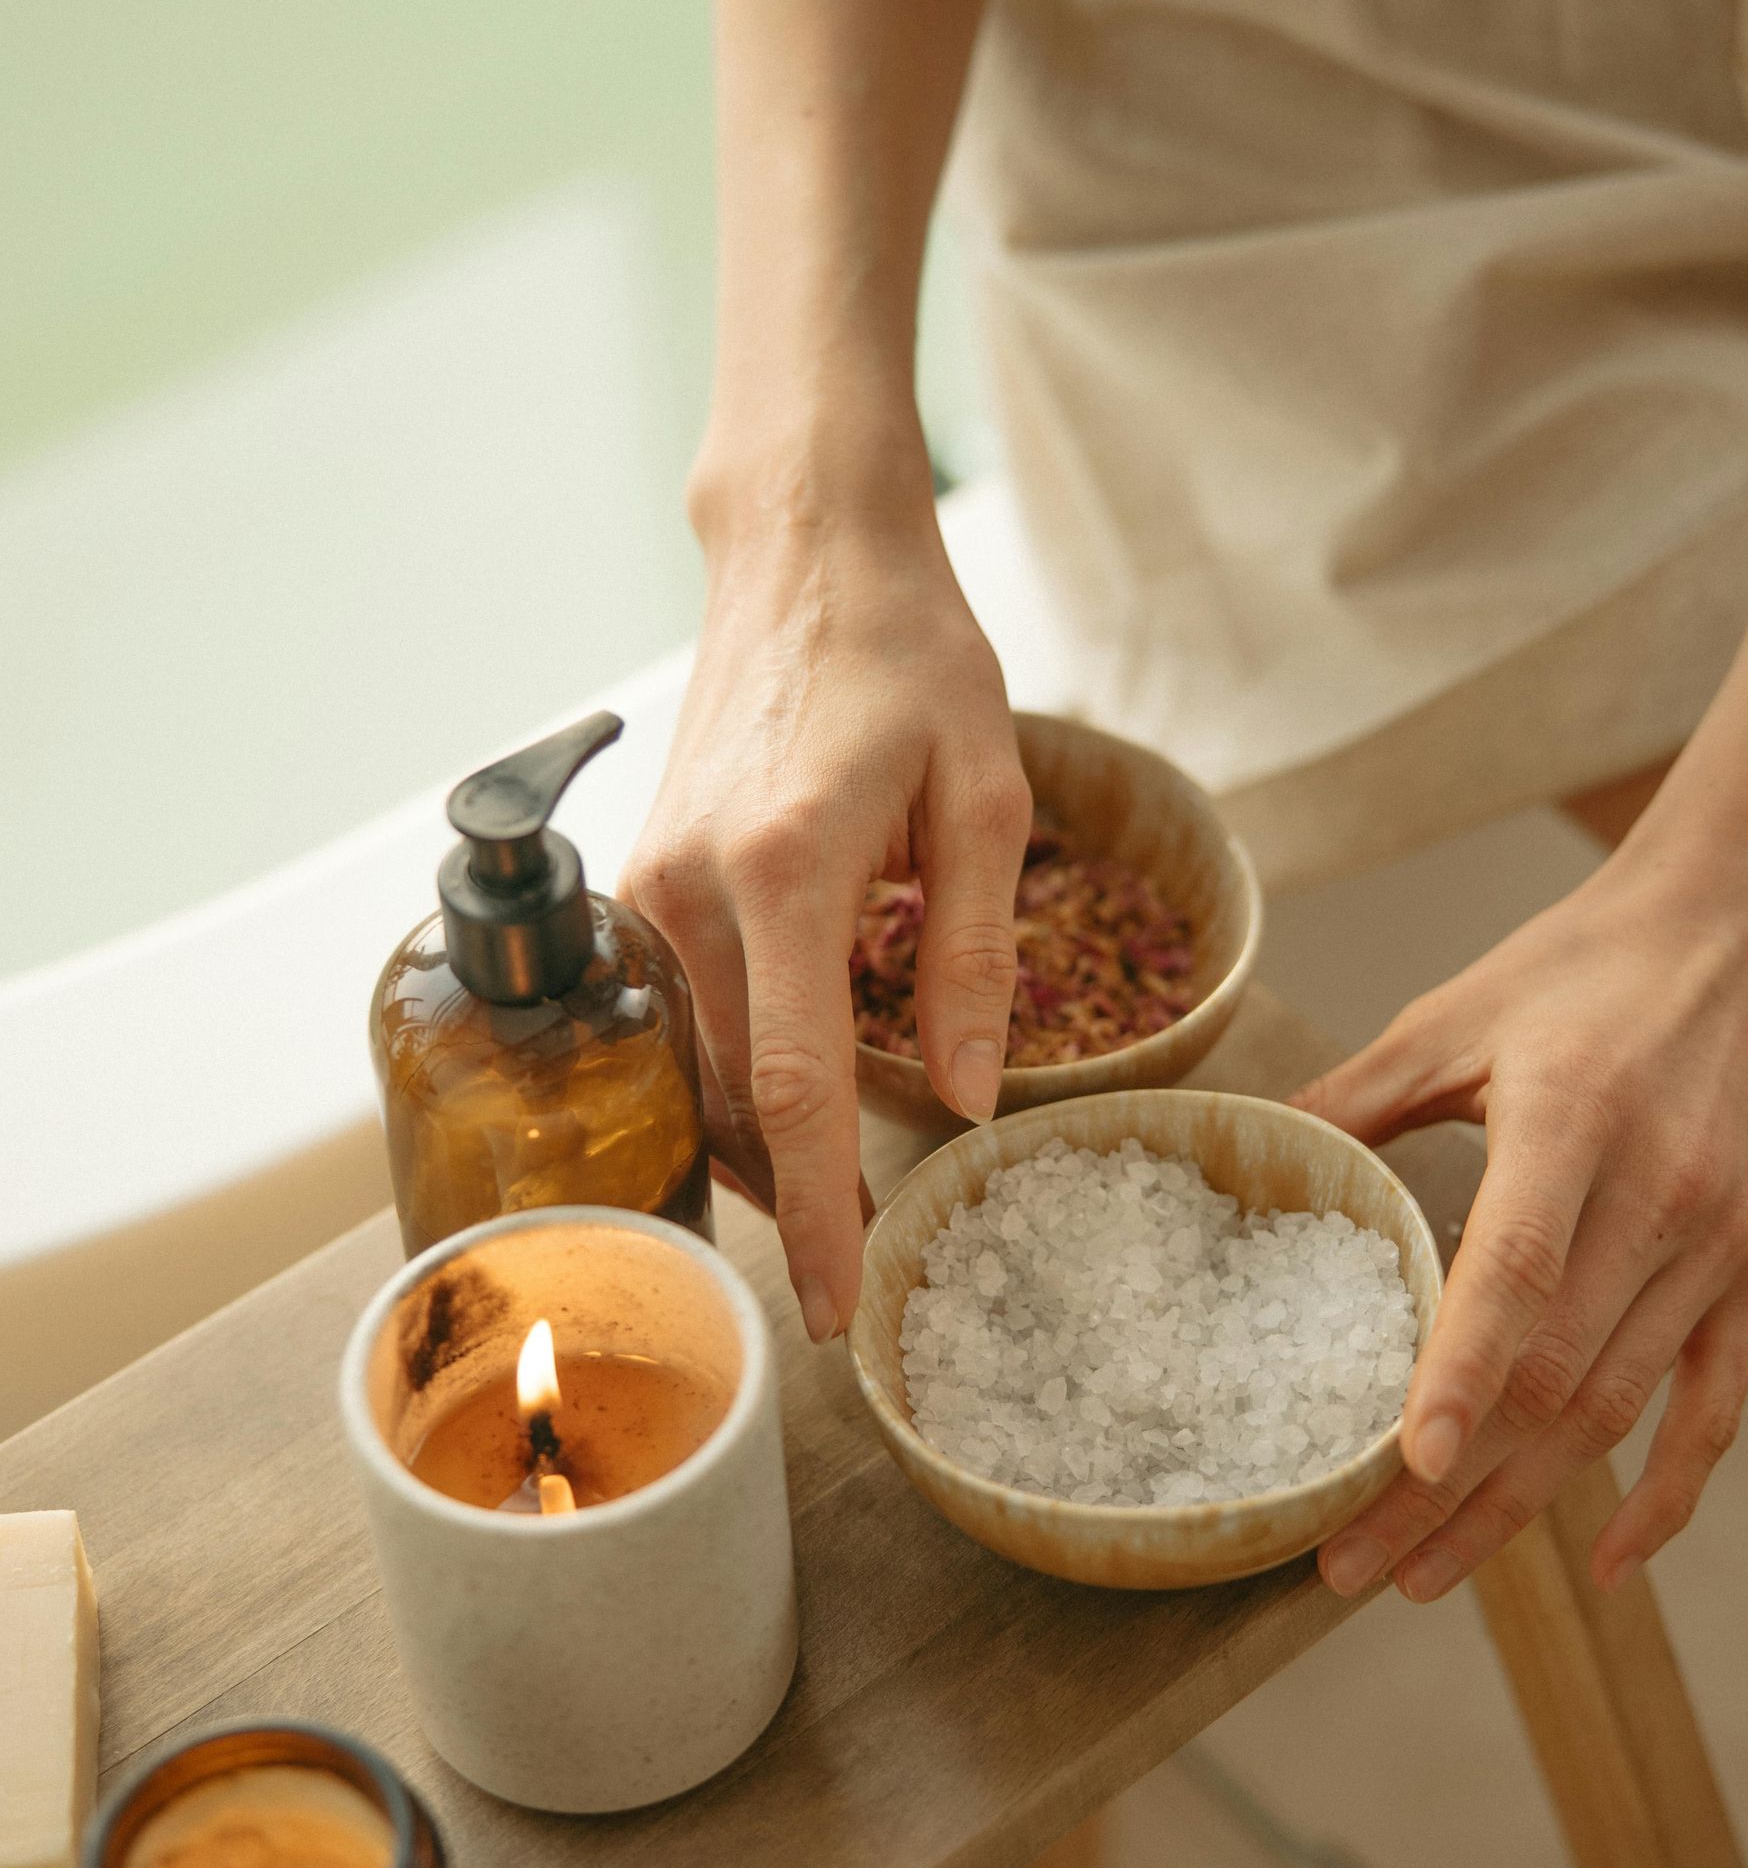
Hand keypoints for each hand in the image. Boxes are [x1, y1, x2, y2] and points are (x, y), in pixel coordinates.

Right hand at [622, 477, 1028, 1342]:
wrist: (804, 557)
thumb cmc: (910, 659)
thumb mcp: (985, 800)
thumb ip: (976, 959)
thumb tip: (970, 1101)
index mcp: (787, 869)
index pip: (794, 1088)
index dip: (820, 1214)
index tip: (841, 1310)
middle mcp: (692, 889)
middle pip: (736, 1101)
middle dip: (798, 1203)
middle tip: (863, 1282)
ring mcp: (650, 885)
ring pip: (702, 1070)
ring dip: (762, 1151)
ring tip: (837, 1214)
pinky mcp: (643, 878)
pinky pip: (686, 1015)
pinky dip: (735, 1079)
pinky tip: (793, 1112)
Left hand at [1295, 835, 1747, 1600]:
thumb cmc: (1591, 963)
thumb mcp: (1456, 1011)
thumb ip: (1356, 1098)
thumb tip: (1250, 1152)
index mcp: (1572, 1117)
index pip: (1515, 1270)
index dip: (1460, 1376)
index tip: (1404, 1468)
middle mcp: (1661, 1192)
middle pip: (1553, 1376)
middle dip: (1448, 1490)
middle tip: (1354, 1567)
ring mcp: (1722, 1243)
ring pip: (1616, 1411)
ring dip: (1522, 1510)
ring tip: (1427, 1573)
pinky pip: (1716, 1410)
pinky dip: (1664, 1498)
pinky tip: (1602, 1560)